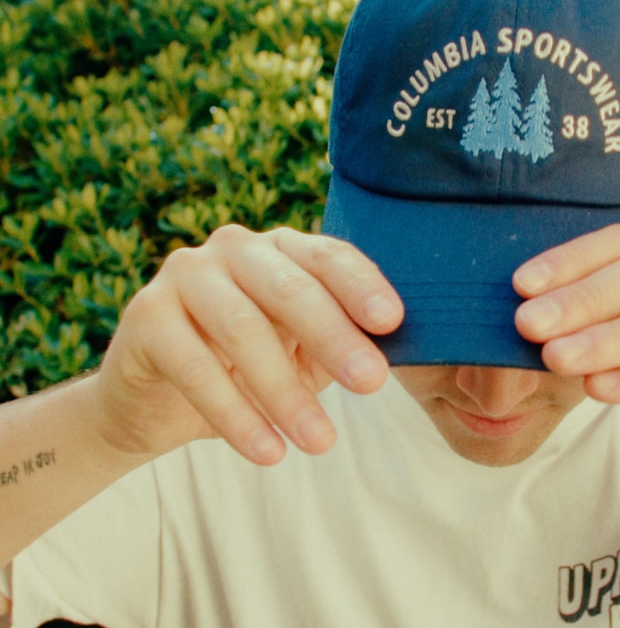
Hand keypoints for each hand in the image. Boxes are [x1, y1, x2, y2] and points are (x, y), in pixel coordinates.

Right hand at [94, 225, 402, 465]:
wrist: (157, 401)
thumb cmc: (247, 368)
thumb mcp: (302, 355)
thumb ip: (340, 344)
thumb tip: (390, 357)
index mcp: (281, 249)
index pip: (327, 256)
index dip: (361, 286)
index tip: (392, 322)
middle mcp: (234, 248)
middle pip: (290, 289)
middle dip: (334, 338)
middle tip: (371, 384)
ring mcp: (185, 275)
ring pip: (243, 330)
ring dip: (287, 392)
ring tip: (322, 443)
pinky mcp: (145, 314)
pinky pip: (195, 368)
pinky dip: (236, 415)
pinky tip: (268, 452)